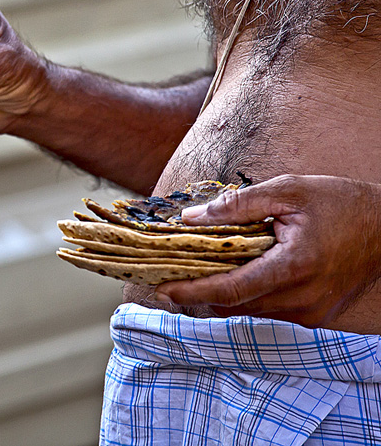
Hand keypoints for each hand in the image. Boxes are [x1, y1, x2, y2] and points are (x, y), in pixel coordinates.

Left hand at [155, 175, 380, 327]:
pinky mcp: (314, 316)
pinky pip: (267, 311)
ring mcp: (309, 312)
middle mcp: (301, 299)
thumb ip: (238, 205)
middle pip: (234, 305)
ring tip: (190, 274)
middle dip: (198, 294)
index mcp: (293, 267)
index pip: (232, 289)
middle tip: (166, 278)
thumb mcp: (288, 190)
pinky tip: (227, 277)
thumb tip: (191, 217)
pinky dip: (243, 297)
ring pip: (249, 312)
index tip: (164, 289)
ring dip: (219, 296)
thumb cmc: (341, 204)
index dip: (194, 292)